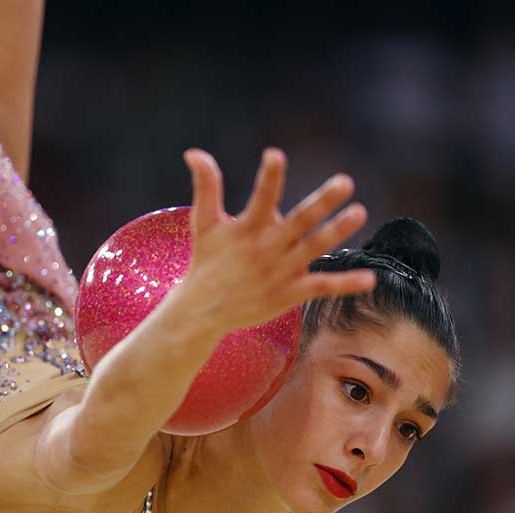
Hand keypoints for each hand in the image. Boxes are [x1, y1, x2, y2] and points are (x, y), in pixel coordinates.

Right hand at [176, 147, 376, 331]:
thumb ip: (206, 186)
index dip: (268, 177)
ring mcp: (280, 271)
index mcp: (247, 228)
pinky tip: (370, 279)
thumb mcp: (203, 223)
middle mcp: (266, 247)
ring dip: (337, 231)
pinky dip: (345, 284)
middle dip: (322, 202)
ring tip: (358, 212)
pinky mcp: (289, 293)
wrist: (203, 310)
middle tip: (345, 182)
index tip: (274, 155)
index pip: (260, 197)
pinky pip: (321, 287)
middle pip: (299, 221)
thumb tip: (193, 152)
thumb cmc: (207, 260)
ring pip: (314, 247)